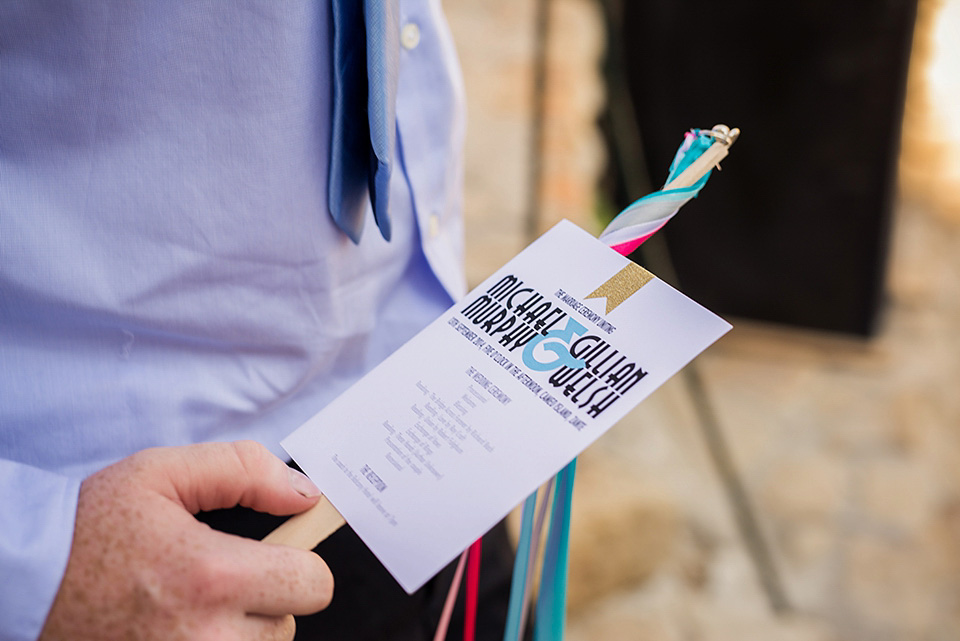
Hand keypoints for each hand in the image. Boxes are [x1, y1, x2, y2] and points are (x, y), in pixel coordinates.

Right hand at [40, 441, 332, 640]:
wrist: (26, 584)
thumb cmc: (91, 528)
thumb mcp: (162, 473)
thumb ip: (244, 471)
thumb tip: (304, 495)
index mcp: (212, 576)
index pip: (313, 584)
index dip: (298, 564)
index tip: (272, 555)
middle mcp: (206, 636)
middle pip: (287, 624)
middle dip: (266, 598)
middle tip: (220, 580)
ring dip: (241, 630)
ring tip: (194, 606)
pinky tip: (184, 627)